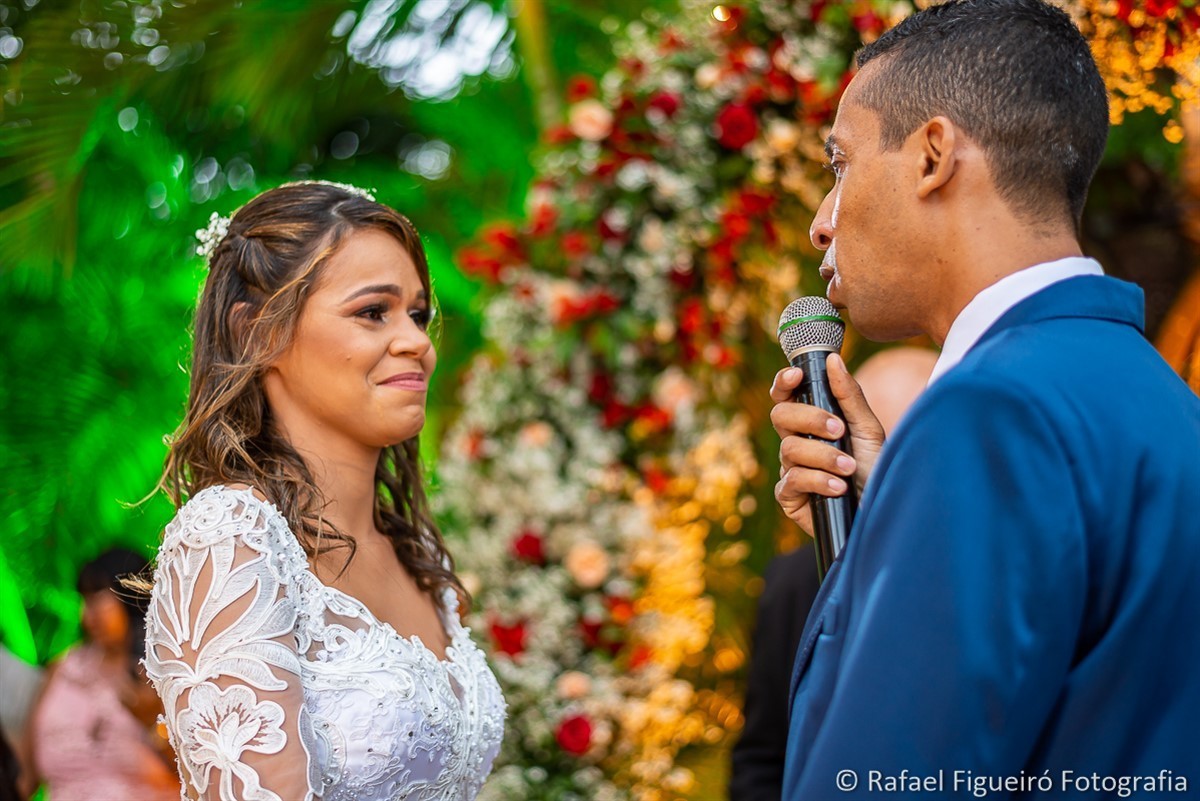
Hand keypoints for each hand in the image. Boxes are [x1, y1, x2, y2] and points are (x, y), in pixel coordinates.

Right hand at [770, 354, 885, 534]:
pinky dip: (818, 481)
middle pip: (781, 416)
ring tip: (849, 467)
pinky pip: (791, 480)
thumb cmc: (874, 469)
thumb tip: (833, 359)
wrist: (881, 510)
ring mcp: (790, 469)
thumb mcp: (868, 429)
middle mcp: (797, 442)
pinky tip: (838, 488)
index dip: (784, 382)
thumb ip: (849, 395)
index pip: (786, 396)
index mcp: (811, 421)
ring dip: (824, 456)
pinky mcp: (789, 497)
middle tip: (839, 430)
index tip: (797, 375)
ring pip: (789, 449)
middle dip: (810, 419)